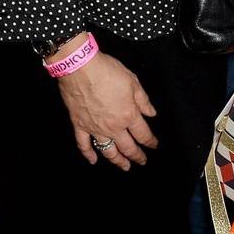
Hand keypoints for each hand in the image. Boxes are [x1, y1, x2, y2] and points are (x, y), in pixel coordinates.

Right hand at [57, 52, 157, 170]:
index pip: (143, 134)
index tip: (153, 145)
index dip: (150, 142)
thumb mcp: (133, 81)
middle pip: (127, 147)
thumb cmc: (106, 71)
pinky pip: (84, 145)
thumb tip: (151, 113)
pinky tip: (93, 160)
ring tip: (124, 166)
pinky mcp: (79, 125)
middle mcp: (112, 126)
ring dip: (117, 161)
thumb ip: (143, 100)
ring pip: (108, 151)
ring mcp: (95, 128)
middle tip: (142, 161)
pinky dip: (89, 154)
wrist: (80, 68)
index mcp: (128, 114)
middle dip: (137, 156)